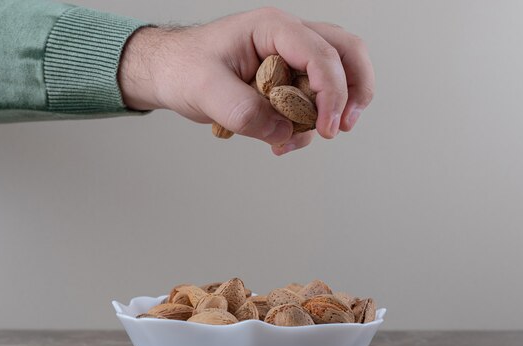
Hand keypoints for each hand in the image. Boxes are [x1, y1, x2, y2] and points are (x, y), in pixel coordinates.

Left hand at [118, 7, 373, 155]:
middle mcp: (287, 39)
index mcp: (271, 28)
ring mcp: (289, 59)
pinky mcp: (285, 81)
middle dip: (355, 90)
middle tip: (343, 126)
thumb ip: (243, 111)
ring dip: (334, 109)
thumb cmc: (182, 67)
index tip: (326, 128)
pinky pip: (312, 99)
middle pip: (345, 52)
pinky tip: (285, 139)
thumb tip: (282, 131)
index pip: (320, 53)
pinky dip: (309, 122)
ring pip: (337, 74)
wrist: (168, 73)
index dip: (332, 92)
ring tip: (305, 138)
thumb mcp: (204, 89)